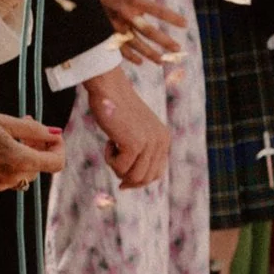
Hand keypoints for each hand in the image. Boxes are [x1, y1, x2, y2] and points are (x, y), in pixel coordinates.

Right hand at [0, 102, 61, 192]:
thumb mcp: (5, 120)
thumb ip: (33, 130)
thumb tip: (56, 133)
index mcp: (17, 160)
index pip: (56, 163)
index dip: (59, 148)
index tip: (51, 135)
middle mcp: (9, 178)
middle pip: (40, 166)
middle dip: (40, 146)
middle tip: (28, 123)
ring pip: (26, 171)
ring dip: (26, 153)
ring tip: (13, 132)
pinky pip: (10, 175)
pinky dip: (12, 162)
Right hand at [86, 68, 168, 187]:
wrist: (110, 89)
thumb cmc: (117, 109)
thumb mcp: (136, 132)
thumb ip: (140, 152)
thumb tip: (130, 184)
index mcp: (164, 139)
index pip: (156, 174)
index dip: (138, 181)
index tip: (123, 182)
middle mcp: (161, 142)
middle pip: (145, 179)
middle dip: (126, 177)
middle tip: (113, 162)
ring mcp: (150, 143)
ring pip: (134, 177)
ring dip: (117, 167)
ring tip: (112, 147)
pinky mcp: (135, 144)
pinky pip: (120, 167)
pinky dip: (109, 159)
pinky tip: (109, 141)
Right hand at [87, 0, 187, 65]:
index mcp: (133, 0)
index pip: (157, 10)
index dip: (171, 17)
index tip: (184, 24)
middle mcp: (126, 15)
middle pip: (148, 31)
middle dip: (164, 41)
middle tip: (177, 49)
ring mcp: (115, 26)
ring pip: (135, 44)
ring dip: (149, 53)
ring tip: (162, 61)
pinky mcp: (106, 33)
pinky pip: (120, 48)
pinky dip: (130, 56)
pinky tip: (140, 62)